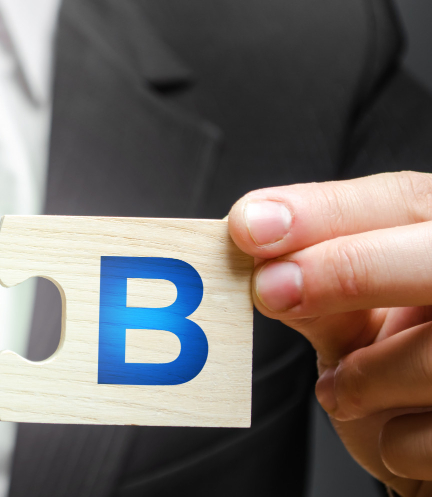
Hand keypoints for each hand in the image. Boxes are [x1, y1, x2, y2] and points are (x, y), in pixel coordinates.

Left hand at [228, 171, 431, 495]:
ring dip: (364, 379)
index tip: (250, 226)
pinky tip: (393, 432)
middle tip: (271, 289)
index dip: (326, 211)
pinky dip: (393, 441)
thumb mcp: (355, 324)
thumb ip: (318, 291)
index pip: (405, 202)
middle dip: (348, 270)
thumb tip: (261, 266)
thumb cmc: (399, 376)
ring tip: (343, 390)